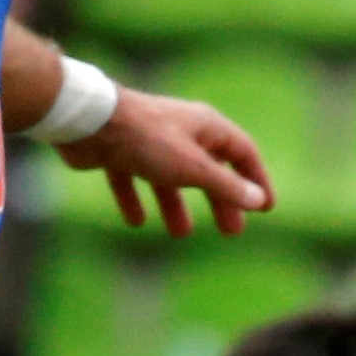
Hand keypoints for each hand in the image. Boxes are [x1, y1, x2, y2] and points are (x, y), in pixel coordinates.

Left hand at [55, 87, 271, 237]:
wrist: (89, 122)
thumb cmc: (147, 140)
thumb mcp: (193, 168)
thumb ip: (225, 185)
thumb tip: (257, 199)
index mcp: (206, 127)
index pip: (243, 153)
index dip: (256, 180)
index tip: (265, 208)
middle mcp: (180, 131)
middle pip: (208, 169)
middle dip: (220, 200)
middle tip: (231, 232)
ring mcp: (148, 141)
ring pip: (169, 178)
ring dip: (176, 205)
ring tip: (180, 233)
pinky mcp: (118, 151)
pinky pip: (131, 178)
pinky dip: (135, 199)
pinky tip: (136, 221)